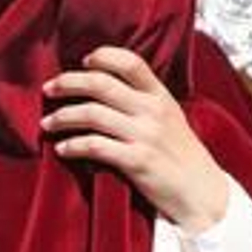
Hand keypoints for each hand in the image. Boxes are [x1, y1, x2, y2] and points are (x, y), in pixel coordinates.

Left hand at [42, 46, 228, 233]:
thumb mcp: (168, 118)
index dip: (103, 56)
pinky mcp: (138, 162)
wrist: (204, 195)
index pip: (131, 62)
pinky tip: (61, 149)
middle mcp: (153, 111)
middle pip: (100, 84)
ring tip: (47, 123)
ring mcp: (146, 136)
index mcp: (161, 96)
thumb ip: (141, 100)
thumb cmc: (179, 154)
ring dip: (62, 117)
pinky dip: (72, 146)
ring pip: (91, 114)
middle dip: (67, 83)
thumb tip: (99, 83)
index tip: (83, 61)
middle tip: (48, 89)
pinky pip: (94, 146)